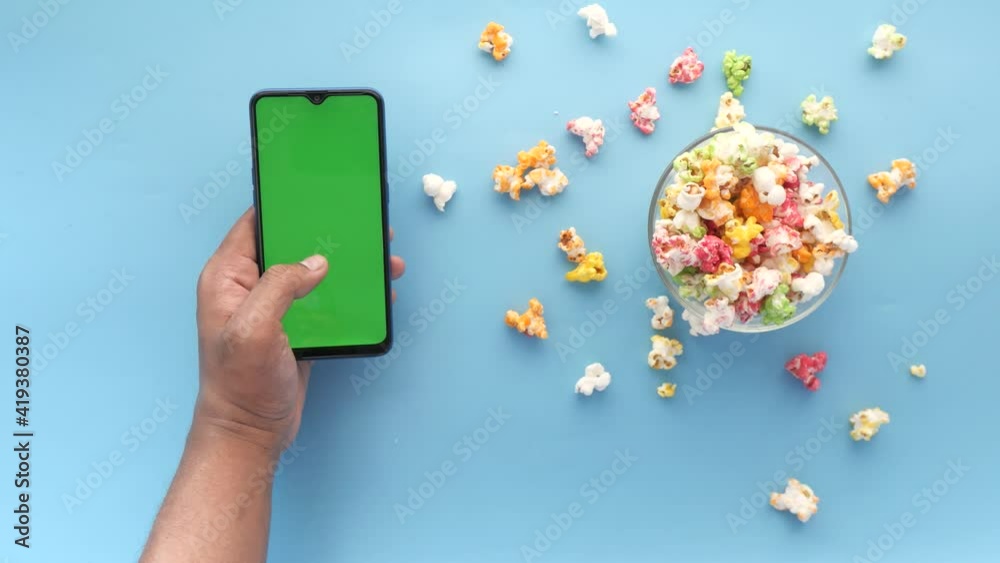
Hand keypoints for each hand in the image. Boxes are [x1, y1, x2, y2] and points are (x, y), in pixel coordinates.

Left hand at [193, 208, 404, 455]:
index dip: (284, 203)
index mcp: (228, 277)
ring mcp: (275, 307)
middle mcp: (249, 286)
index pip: (256, 223)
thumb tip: (317, 263)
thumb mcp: (254, 328)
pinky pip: (326, 298)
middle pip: (292, 243)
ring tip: (383, 257)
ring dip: (348, 263)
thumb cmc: (240, 384)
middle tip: (363, 221)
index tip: (317, 189)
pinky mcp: (297, 327)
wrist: (251, 433)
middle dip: (328, 231)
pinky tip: (376, 291)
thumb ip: (281, 286)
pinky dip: (351, 292)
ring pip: (315, 270)